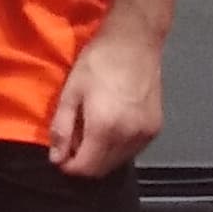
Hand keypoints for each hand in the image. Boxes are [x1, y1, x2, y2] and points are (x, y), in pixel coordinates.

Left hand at [45, 20, 162, 176]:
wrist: (135, 42)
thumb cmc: (99, 61)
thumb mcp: (71, 92)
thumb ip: (62, 129)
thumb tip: (56, 158)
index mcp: (105, 128)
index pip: (86, 168)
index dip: (69, 167)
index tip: (60, 157)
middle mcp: (129, 137)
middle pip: (103, 169)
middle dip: (84, 163)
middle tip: (73, 144)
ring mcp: (145, 134)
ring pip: (118, 161)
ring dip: (101, 157)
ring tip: (90, 133)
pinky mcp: (156, 128)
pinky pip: (132, 150)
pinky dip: (118, 147)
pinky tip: (109, 128)